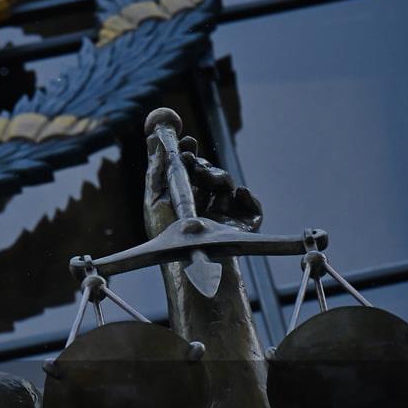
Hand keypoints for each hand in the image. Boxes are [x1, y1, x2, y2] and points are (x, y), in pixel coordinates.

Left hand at [144, 134, 261, 238]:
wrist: (189, 266)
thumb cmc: (167, 239)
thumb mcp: (155, 202)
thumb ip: (156, 172)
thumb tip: (154, 141)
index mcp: (184, 200)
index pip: (189, 171)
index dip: (188, 154)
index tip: (187, 141)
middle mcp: (205, 206)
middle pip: (208, 174)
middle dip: (201, 164)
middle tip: (191, 158)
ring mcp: (225, 215)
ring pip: (227, 184)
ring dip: (218, 176)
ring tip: (207, 179)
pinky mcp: (243, 227)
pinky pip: (253, 207)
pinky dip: (249, 198)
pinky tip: (240, 192)